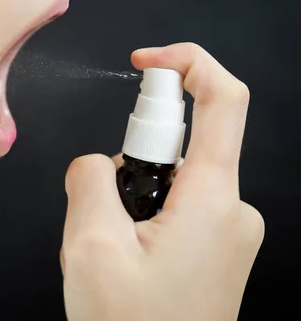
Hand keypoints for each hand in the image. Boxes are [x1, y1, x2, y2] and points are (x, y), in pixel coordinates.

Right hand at [61, 43, 263, 320]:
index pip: (223, 99)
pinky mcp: (214, 248)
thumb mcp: (90, 246)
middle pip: (178, 144)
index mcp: (212, 200)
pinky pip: (173, 207)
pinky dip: (139, 217)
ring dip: (127, 200)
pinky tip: (123, 257)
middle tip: (100, 214)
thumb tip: (94, 162)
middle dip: (127, 165)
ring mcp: (225, 231)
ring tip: (108, 250)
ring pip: (167, 180)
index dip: (186, 63)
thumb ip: (89, 180)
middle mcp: (231, 209)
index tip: (146, 62)